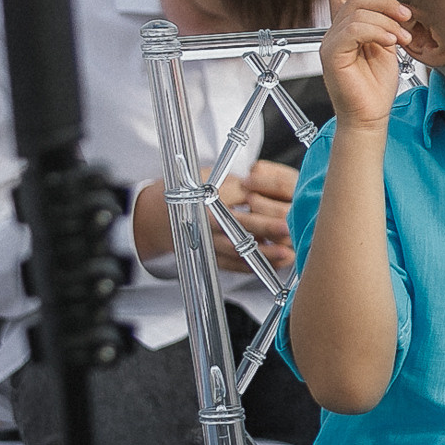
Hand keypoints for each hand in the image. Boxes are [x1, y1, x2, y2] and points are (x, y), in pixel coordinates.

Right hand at [132, 159, 297, 273]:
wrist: (158, 217)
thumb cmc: (189, 192)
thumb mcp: (214, 178)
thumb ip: (241, 185)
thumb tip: (270, 189)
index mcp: (209, 197)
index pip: (240, 199)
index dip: (263, 204)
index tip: (283, 206)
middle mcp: (207, 222)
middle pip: (240, 225)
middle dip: (265, 228)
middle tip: (287, 228)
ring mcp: (208, 243)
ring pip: (237, 250)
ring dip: (263, 254)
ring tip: (286, 254)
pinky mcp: (209, 258)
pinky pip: (232, 265)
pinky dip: (252, 266)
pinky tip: (272, 265)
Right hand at [320, 0, 411, 126]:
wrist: (371, 115)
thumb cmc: (378, 85)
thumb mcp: (386, 46)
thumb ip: (384, 24)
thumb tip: (396, 6)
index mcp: (345, 30)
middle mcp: (334, 34)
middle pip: (355, 0)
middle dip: (386, 2)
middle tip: (407, 17)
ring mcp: (330, 44)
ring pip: (357, 14)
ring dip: (387, 22)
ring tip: (402, 38)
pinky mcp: (332, 56)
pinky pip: (353, 31)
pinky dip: (376, 32)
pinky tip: (391, 42)